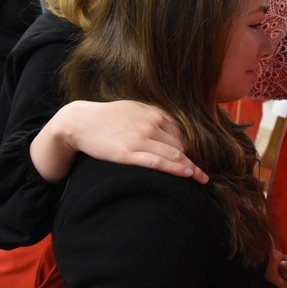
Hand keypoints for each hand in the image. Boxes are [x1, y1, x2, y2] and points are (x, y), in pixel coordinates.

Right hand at [30, 100, 207, 182]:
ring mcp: (140, 138)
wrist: (79, 121)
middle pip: (182, 144)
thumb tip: (174, 128)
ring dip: (191, 167)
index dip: (195, 146)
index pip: (182, 132)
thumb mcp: (135, 109)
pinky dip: (176, 168)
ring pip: (174, 154)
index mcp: (154, 113)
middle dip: (196, 158)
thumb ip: (154, 116)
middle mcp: (151, 124)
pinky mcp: (128, 153)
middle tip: (208, 172)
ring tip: (203, 178)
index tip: (206, 157)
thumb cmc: (108, 117)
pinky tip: (188, 174)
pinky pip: (158, 162)